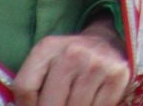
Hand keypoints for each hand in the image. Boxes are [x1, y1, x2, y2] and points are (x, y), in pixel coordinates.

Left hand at [10, 17, 129, 105]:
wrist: (107, 42)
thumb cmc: (69, 60)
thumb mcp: (46, 63)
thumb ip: (33, 87)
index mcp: (47, 47)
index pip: (25, 87)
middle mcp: (72, 53)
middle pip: (50, 105)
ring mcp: (96, 65)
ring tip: (72, 102)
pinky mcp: (117, 76)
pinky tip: (90, 103)